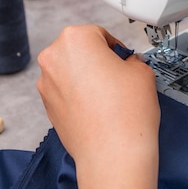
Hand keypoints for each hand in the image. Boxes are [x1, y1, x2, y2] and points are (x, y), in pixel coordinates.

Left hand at [37, 25, 161, 188]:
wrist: (112, 155)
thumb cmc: (126, 113)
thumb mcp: (141, 71)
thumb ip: (131, 60)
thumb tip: (126, 65)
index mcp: (75, 39)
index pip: (99, 34)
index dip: (115, 48)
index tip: (123, 59)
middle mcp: (54, 58)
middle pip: (80, 51)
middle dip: (98, 61)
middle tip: (118, 77)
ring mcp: (46, 84)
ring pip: (71, 72)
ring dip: (87, 79)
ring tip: (110, 97)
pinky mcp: (47, 106)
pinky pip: (65, 92)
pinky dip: (79, 96)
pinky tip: (99, 110)